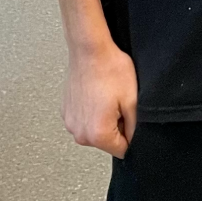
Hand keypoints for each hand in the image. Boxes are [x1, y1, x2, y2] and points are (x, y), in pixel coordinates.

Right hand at [64, 39, 137, 156]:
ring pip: (96, 132)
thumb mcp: (132, 101)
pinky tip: (96, 95)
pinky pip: (85, 121)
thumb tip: (134, 141)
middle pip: (107, 142)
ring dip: (104, 120)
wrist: (90, 50)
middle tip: (118, 104)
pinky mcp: (66, 112)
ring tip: (106, 98)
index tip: (128, 117)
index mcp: (97, 134)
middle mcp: (79, 133)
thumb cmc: (109, 69)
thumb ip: (135, 128)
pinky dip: (92, 112)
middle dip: (117, 127)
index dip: (130, 134)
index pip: (122, 150)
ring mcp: (70, 123)